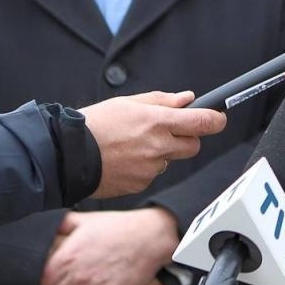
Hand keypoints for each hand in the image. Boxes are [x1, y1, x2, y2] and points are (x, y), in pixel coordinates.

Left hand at [41, 208, 178, 284]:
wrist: (149, 238)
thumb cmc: (119, 228)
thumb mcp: (87, 219)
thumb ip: (62, 224)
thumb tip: (49, 230)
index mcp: (65, 258)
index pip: (42, 282)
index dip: (49, 279)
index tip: (58, 275)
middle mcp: (74, 278)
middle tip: (74, 280)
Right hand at [81, 91, 226, 198]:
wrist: (66, 156)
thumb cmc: (94, 125)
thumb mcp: (127, 103)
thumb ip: (162, 101)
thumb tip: (188, 99)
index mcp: (157, 122)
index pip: (203, 122)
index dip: (216, 120)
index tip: (218, 118)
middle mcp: (158, 146)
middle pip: (193, 146)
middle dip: (187, 138)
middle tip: (168, 131)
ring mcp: (150, 168)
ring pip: (169, 160)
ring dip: (160, 153)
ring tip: (131, 145)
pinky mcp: (140, 184)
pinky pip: (152, 174)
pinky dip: (144, 167)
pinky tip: (123, 160)